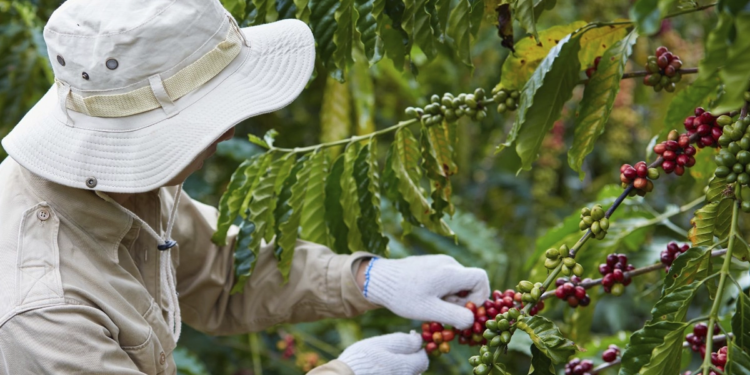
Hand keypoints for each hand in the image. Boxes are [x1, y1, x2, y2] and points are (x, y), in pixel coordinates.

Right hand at [338, 332, 427, 374]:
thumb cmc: (360, 360)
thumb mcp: (381, 344)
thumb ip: (403, 341)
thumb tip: (418, 339)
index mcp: (407, 367)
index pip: (423, 359)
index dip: (416, 349)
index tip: (407, 341)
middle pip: (414, 370)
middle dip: (407, 360)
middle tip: (390, 353)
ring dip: (397, 368)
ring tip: (379, 364)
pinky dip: (389, 374)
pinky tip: (376, 372)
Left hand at [362, 255, 489, 328]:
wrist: (379, 279)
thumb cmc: (403, 296)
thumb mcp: (430, 310)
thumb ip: (455, 316)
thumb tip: (472, 320)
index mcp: (450, 271)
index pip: (481, 278)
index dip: (480, 297)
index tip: (465, 310)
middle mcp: (448, 263)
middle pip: (469, 283)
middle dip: (462, 301)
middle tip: (442, 311)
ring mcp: (439, 261)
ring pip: (458, 282)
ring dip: (451, 297)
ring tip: (431, 305)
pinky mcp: (432, 264)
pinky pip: (447, 279)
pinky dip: (443, 291)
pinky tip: (425, 298)